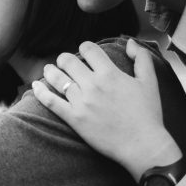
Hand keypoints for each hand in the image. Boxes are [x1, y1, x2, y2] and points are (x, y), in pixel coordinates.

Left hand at [32, 39, 182, 179]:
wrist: (142, 144)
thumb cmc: (148, 114)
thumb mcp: (150, 81)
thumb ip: (140, 57)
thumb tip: (128, 41)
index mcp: (110, 73)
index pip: (88, 49)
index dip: (84, 47)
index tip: (84, 52)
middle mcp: (93, 85)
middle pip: (69, 61)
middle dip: (65, 59)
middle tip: (64, 62)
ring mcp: (82, 102)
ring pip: (57, 78)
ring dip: (50, 71)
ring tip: (48, 69)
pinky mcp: (74, 118)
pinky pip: (52, 101)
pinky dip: (41, 92)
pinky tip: (35, 86)